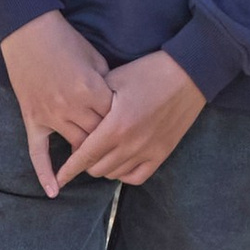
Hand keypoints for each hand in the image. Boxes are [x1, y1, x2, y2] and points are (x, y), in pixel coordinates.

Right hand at [0, 7, 115, 194]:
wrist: (28, 32)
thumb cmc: (66, 41)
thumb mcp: (95, 59)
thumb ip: (108, 86)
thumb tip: (118, 106)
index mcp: (91, 90)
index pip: (115, 119)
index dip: (124, 123)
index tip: (134, 126)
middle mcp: (71, 107)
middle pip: (98, 136)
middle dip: (110, 140)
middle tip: (121, 145)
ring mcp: (50, 114)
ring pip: (75, 145)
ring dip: (88, 152)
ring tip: (101, 159)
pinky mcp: (33, 117)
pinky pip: (38, 152)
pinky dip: (45, 173)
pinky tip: (54, 190)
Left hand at [59, 49, 207, 190]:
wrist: (189, 74)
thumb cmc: (150, 72)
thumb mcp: (115, 80)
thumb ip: (94, 103)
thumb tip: (79, 118)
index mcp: (116, 127)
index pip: (85, 156)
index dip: (69, 168)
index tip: (59, 177)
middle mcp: (131, 145)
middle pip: (97, 168)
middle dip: (85, 162)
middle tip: (83, 148)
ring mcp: (149, 151)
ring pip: (115, 174)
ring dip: (103, 167)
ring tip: (101, 153)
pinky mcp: (163, 153)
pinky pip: (137, 176)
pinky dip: (124, 173)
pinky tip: (120, 162)